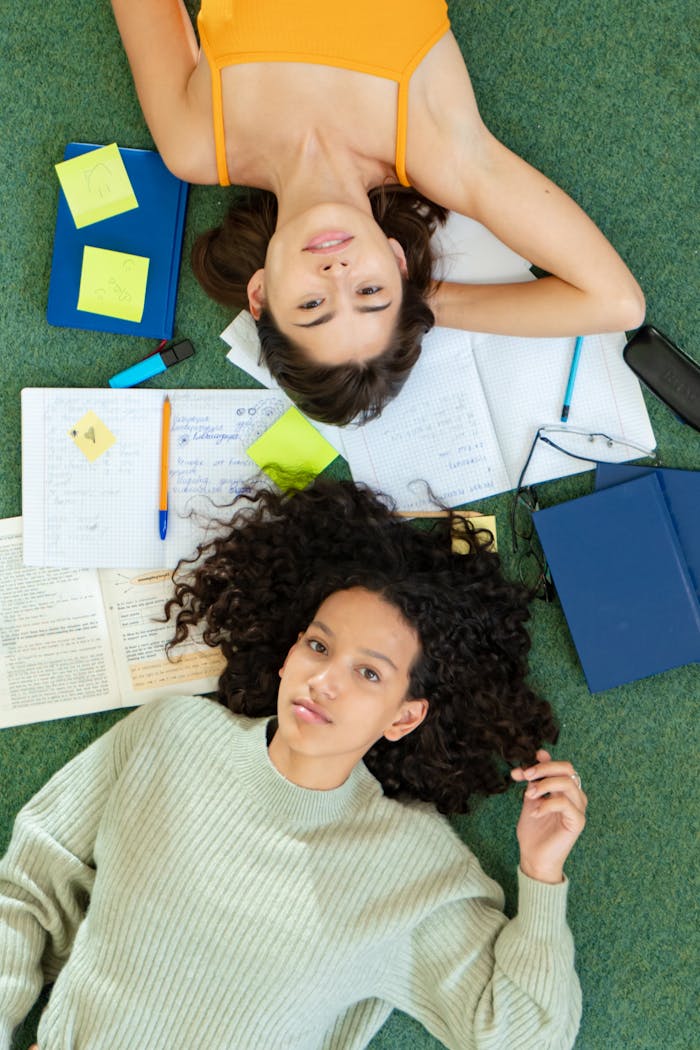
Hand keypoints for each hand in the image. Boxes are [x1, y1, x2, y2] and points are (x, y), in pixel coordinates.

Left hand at [510, 749, 586, 883]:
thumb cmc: (533, 830)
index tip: (524, 768)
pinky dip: (546, 804)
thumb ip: (535, 779)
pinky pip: (564, 803)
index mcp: (566, 789)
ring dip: (544, 785)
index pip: (561, 766)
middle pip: (567, 769)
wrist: (534, 857)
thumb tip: (538, 754)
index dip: (543, 761)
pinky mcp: (578, 821)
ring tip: (528, 795)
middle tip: (526, 775)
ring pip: (566, 783)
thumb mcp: (531, 798)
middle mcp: (576, 796)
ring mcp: (578, 808)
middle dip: (544, 768)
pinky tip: (535, 812)